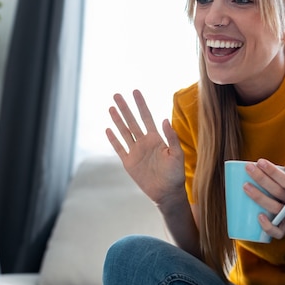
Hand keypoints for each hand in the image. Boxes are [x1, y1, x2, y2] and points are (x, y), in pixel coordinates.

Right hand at [105, 90, 185, 204]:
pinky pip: (119, 148)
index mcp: (156, 139)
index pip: (146, 117)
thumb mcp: (177, 154)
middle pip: (132, 121)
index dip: (141, 104)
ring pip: (124, 132)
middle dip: (125, 108)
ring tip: (111, 108)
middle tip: (117, 95)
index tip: (135, 91)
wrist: (167, 192)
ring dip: (117, 120)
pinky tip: (108, 129)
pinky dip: (114, 139)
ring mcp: (136, 152)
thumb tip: (165, 120)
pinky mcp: (129, 163)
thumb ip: (171, 137)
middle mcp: (144, 142)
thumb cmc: (175, 174)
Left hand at [243, 156, 284, 237]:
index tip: (259, 162)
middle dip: (262, 179)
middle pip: (279, 192)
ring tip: (245, 186)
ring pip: (276, 209)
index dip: (273, 172)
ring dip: (259, 197)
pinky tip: (258, 216)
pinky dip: (268, 226)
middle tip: (248, 168)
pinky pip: (278, 232)